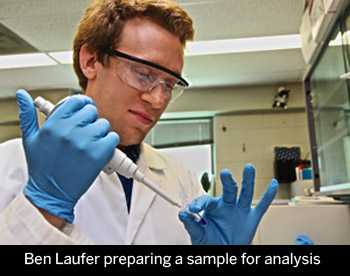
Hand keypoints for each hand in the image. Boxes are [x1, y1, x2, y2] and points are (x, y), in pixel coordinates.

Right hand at [16, 90, 118, 222]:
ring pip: (104, 124)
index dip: (82, 105)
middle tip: (84, 133)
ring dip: (100, 133)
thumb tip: (23, 96)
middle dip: (90, 121)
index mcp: (53, 124)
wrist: (51, 194)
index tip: (84, 111)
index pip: (76, 101)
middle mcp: (69, 130)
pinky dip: (109, 144)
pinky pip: (113, 138)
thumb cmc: (42, 168)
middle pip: (92, 111)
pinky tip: (99, 151)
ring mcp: (85, 142)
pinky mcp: (99, 153)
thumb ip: (27, 115)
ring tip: (89, 145)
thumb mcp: (30, 139)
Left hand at [179, 164, 277, 244]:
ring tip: (249, 167)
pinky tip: (274, 183)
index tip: (192, 209)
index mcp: (212, 207)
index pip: (206, 200)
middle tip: (225, 172)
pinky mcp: (252, 218)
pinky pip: (262, 206)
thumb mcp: (197, 235)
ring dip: (248, 180)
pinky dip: (268, 196)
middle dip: (228, 181)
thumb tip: (182, 213)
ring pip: (246, 193)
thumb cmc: (209, 243)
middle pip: (229, 190)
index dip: (199, 203)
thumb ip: (191, 224)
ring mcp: (240, 210)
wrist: (222, 254)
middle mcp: (227, 205)